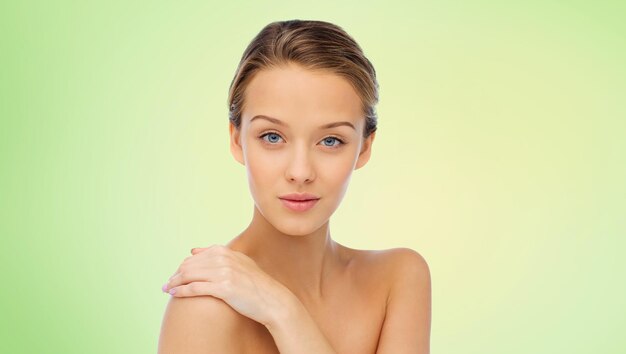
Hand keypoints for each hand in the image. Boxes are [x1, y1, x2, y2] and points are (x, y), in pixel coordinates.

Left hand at [162, 244, 292, 325]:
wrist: (272, 300)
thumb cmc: (254, 284)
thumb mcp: (237, 263)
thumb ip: (216, 255)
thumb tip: (193, 250)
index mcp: (225, 251)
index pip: (194, 257)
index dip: (182, 267)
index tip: (176, 276)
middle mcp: (224, 259)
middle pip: (189, 265)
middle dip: (175, 275)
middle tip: (167, 284)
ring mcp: (224, 273)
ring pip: (189, 275)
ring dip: (174, 282)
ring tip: (167, 289)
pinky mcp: (224, 288)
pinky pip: (195, 288)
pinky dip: (181, 291)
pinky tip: (174, 294)